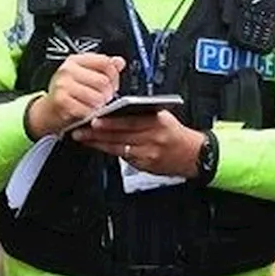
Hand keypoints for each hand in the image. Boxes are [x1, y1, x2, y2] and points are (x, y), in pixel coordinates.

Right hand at [26, 54, 125, 137]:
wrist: (48, 110)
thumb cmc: (68, 92)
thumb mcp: (85, 76)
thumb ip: (103, 68)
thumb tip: (119, 62)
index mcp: (76, 60)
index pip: (105, 62)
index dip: (114, 76)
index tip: (113, 84)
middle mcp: (67, 70)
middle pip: (103, 81)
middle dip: (108, 94)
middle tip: (104, 98)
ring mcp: (63, 85)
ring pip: (97, 97)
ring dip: (99, 105)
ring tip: (94, 105)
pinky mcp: (61, 101)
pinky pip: (87, 110)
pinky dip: (90, 113)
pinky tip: (86, 111)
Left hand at [71, 111, 202, 177]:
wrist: (193, 155)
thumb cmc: (177, 134)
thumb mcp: (164, 117)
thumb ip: (143, 114)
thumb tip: (119, 110)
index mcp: (158, 122)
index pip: (129, 121)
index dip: (110, 122)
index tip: (95, 119)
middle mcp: (153, 138)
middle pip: (120, 136)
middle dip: (97, 133)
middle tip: (81, 130)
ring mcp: (148, 154)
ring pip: (118, 148)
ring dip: (99, 144)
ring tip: (84, 139)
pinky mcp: (145, 165)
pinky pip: (124, 158)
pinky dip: (110, 152)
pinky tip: (100, 148)